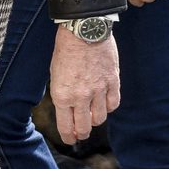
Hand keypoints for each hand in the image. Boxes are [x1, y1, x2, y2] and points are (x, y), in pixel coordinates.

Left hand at [50, 29, 119, 143]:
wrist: (84, 30)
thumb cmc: (66, 50)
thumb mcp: (55, 75)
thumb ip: (62, 95)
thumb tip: (68, 111)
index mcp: (62, 96)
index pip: (66, 127)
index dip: (69, 137)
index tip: (70, 139)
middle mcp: (80, 97)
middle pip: (84, 127)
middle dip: (82, 133)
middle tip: (82, 132)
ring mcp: (98, 91)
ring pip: (100, 118)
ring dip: (95, 119)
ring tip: (93, 114)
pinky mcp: (112, 82)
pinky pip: (113, 104)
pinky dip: (109, 107)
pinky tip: (104, 103)